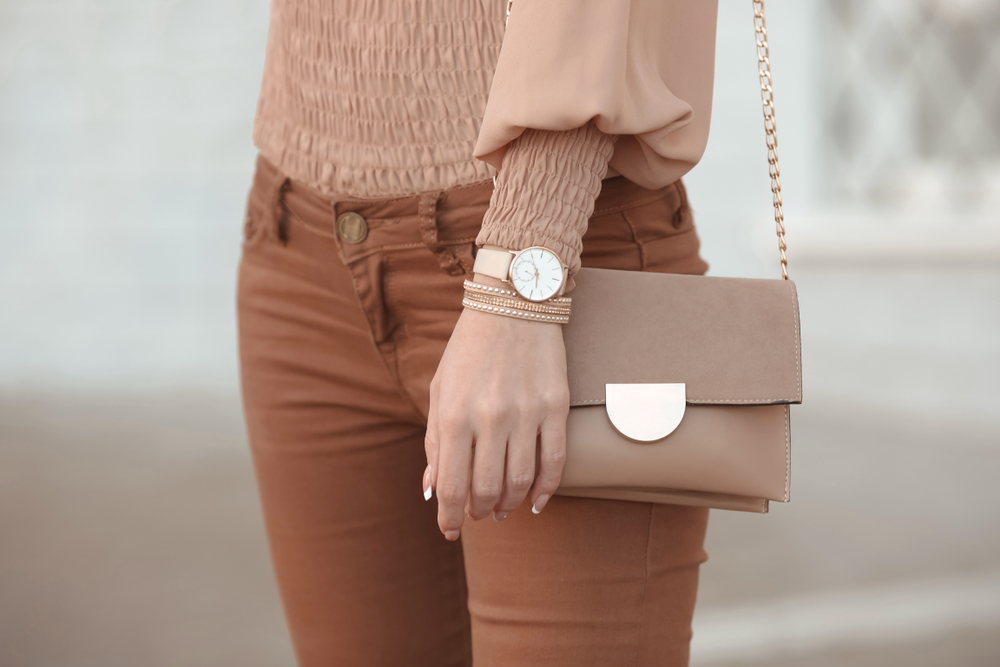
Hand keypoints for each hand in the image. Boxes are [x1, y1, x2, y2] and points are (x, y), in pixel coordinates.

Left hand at [423, 274, 569, 539]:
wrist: (513, 305)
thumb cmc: (469, 350)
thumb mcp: (440, 390)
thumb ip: (435, 441)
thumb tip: (433, 489)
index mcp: (454, 414)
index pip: (451, 485)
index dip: (449, 516)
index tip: (450, 530)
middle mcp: (489, 417)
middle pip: (486, 489)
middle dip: (479, 511)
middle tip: (478, 515)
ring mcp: (526, 413)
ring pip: (520, 481)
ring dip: (509, 503)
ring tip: (502, 508)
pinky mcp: (555, 407)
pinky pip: (554, 462)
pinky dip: (546, 490)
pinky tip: (537, 502)